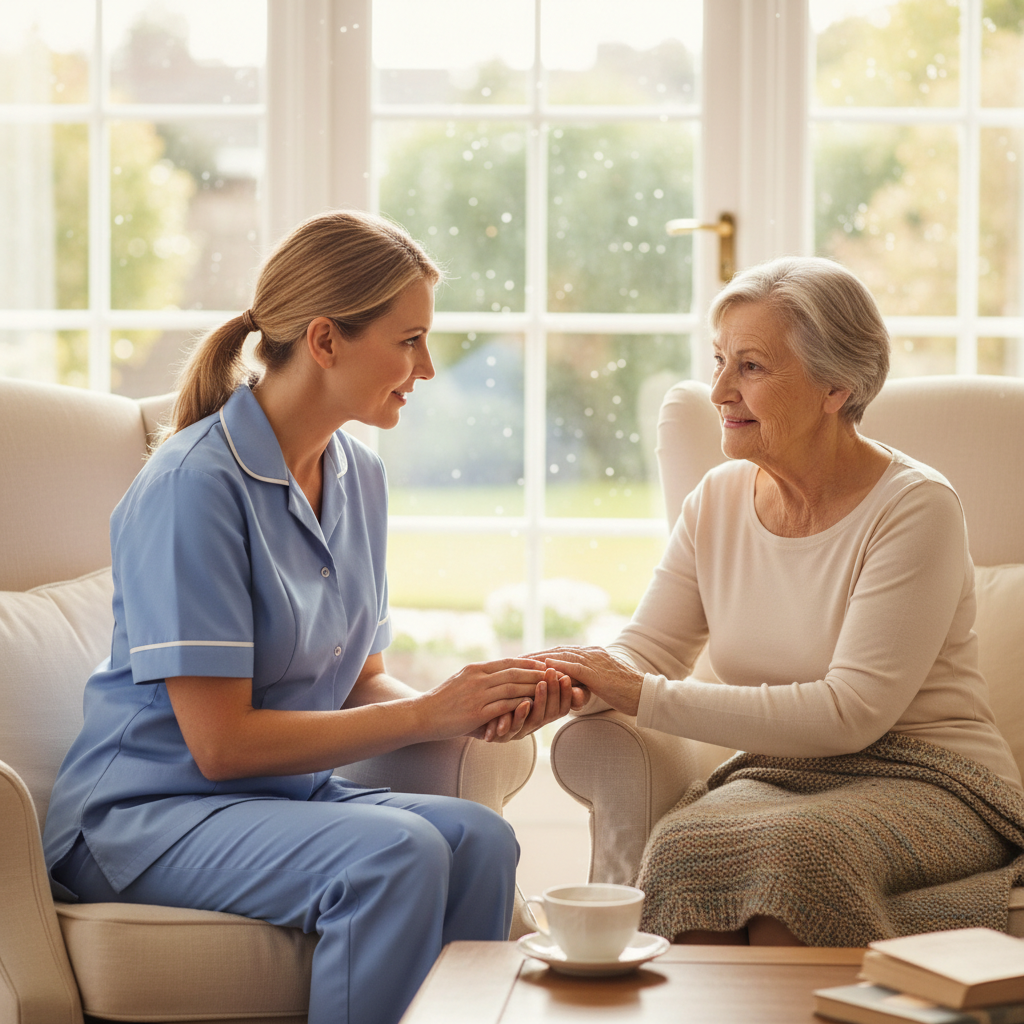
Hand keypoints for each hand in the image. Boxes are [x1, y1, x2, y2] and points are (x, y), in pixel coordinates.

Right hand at [420, 658, 549, 739]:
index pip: (508, 662)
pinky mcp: (476, 712)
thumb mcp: (463, 681)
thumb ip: (482, 677)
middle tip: (556, 674)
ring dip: (534, 688)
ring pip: (513, 688)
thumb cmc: (444, 701)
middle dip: (537, 674)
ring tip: (551, 689)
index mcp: (476, 668)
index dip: (529, 663)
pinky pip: (504, 706)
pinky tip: (534, 706)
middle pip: (514, 673)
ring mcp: (477, 695)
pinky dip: (521, 705)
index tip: (546, 664)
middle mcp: (477, 678)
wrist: (423, 715)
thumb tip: (504, 674)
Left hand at [473, 667, 573, 742]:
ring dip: (540, 700)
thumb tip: (546, 661)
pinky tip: (524, 703)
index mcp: (532, 713)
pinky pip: (513, 728)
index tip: (567, 675)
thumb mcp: (504, 684)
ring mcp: (514, 732)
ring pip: (534, 720)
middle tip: (559, 676)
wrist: (453, 717)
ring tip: (542, 684)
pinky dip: (520, 715)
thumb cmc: (480, 698)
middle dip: (554, 693)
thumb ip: (523, 677)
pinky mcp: (499, 737)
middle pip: (549, 712)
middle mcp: (526, 725)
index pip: (557, 705)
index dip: (564, 692)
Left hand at [531, 645, 643, 716]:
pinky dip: (557, 667)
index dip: (540, 656)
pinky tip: (543, 669)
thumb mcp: (600, 688)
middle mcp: (591, 653)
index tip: (521, 661)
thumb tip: (570, 693)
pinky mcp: (597, 672)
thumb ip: (585, 686)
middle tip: (513, 660)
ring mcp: (594, 660)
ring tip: (521, 664)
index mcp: (591, 655)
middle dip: (534, 655)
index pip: (560, 653)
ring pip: (562, 656)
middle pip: (556, 651)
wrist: (647, 695)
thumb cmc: (626, 695)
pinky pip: (574, 668)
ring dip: (540, 659)